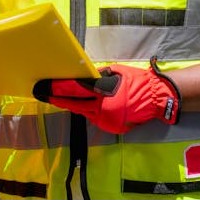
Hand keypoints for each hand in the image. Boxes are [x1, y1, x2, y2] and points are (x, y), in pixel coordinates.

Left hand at [32, 57, 180, 134]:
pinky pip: (94, 118)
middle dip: (58, 98)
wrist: (157, 99)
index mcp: (104, 93)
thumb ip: (98, 75)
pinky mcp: (111, 127)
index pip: (75, 90)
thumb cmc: (136, 80)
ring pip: (83, 112)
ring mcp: (107, 120)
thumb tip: (82, 75)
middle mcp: (103, 109)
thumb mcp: (116, 72)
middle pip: (74, 104)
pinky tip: (83, 104)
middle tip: (42, 92)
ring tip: (56, 96)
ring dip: (73, 104)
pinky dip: (89, 110)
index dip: (58, 89)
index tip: (44, 86)